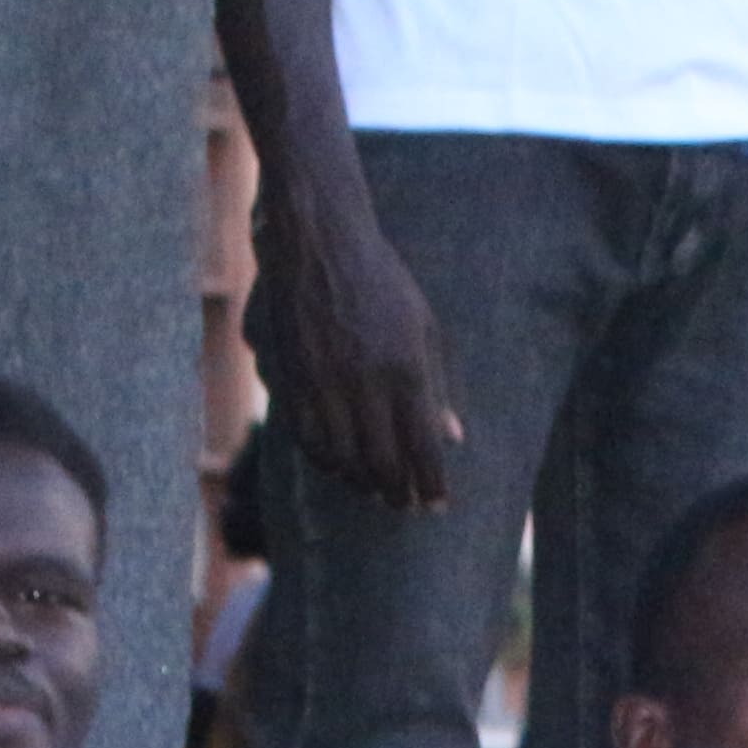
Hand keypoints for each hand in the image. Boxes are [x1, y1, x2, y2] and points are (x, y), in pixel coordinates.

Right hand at [261, 201, 459, 509]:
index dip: (432, 485)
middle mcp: (367, 382)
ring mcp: (326, 382)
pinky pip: (308, 438)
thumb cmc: (382, 281)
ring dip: (361, 483)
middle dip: (398, 494)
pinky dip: (325, 460)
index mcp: (407, 369)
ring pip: (344, 459)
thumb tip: (454, 438)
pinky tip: (338, 465)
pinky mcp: (293, 378)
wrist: (320, 241)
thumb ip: (439, 386)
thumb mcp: (425, 327)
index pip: (423, 448)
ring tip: (374, 489)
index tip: (437, 506)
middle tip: (405, 506)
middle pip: (384, 463)